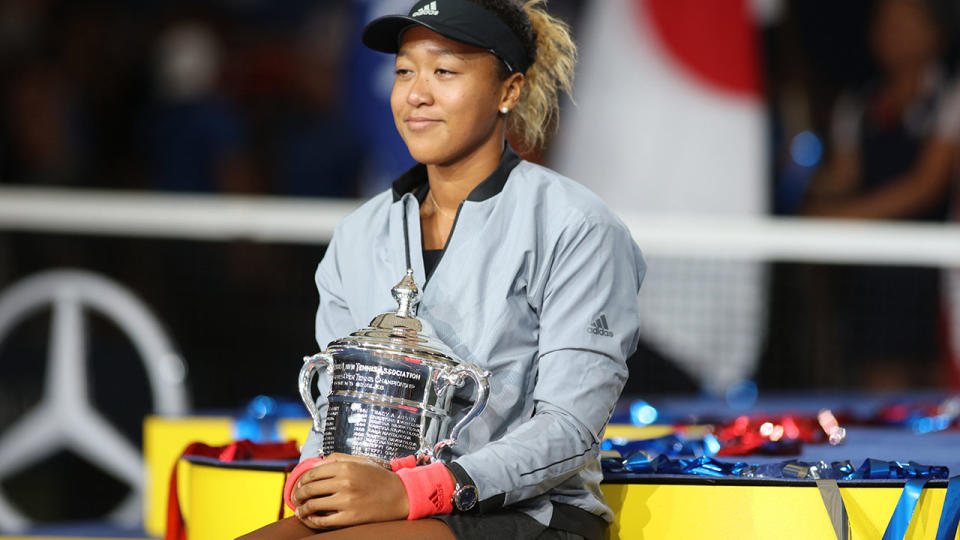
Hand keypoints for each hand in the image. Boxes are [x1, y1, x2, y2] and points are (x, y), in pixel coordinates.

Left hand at [291, 453, 409, 529]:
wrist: (401, 495)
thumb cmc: (379, 478)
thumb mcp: (360, 461)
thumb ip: (337, 459)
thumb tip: (315, 464)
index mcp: (345, 467)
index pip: (311, 473)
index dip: (300, 481)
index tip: (298, 486)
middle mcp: (344, 482)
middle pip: (309, 489)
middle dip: (297, 495)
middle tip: (295, 499)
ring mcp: (347, 501)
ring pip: (312, 505)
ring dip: (301, 509)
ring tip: (299, 511)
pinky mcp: (350, 517)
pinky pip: (323, 521)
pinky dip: (312, 521)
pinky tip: (309, 519)